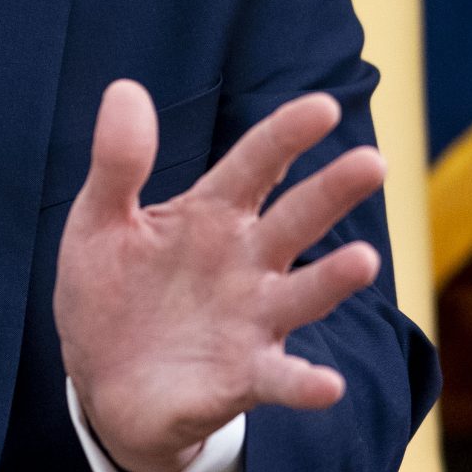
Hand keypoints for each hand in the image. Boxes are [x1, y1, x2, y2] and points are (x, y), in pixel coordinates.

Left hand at [55, 83, 386, 471]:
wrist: (99, 383)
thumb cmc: (109, 293)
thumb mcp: (98, 222)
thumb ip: (117, 162)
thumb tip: (124, 87)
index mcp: (212, 214)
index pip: (257, 164)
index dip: (287, 135)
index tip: (323, 107)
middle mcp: (245, 261)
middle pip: (296, 218)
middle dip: (333, 191)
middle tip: (373, 162)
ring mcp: (251, 319)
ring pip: (303, 293)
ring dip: (333, 278)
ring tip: (363, 259)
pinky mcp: (243, 377)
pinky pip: (281, 378)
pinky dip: (305, 383)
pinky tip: (326, 384)